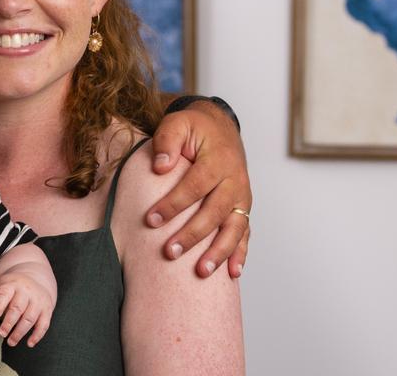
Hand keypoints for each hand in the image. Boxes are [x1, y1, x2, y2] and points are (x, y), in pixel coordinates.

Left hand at [0, 272, 54, 347]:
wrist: (35, 278)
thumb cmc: (13, 286)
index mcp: (12, 284)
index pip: (5, 293)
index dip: (0, 304)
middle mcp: (26, 292)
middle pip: (18, 308)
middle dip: (9, 322)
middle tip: (1, 333)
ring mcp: (38, 301)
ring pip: (30, 318)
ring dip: (20, 331)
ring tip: (11, 341)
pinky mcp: (46, 310)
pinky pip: (44, 324)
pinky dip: (37, 335)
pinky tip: (29, 343)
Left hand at [146, 100, 251, 278]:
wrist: (220, 127)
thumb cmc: (194, 128)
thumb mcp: (178, 123)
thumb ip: (167, 141)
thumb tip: (160, 167)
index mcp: (218, 160)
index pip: (195, 186)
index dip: (174, 204)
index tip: (151, 220)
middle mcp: (235, 181)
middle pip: (215, 212)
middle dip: (193, 234)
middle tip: (169, 252)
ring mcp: (242, 196)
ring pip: (235, 227)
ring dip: (219, 251)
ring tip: (202, 271)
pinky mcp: (243, 207)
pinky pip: (245, 233)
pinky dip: (240, 253)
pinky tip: (232, 273)